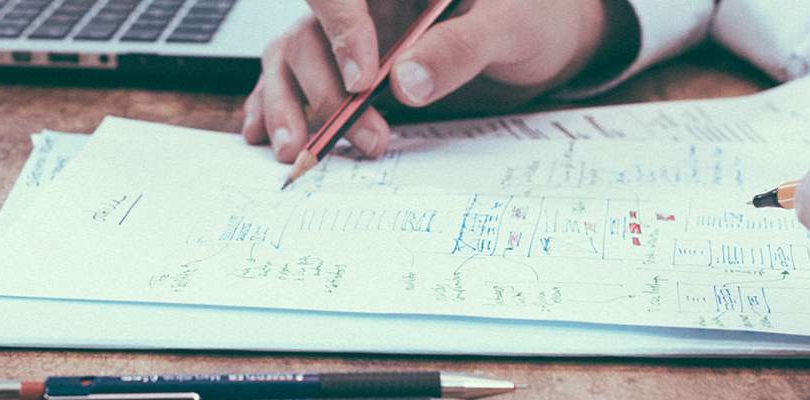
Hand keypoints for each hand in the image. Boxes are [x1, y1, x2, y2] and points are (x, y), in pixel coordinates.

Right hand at [241, 0, 628, 162]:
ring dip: (288, 104)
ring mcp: (352, 36)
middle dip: (322, 89)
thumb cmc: (535, 19)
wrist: (548, 41)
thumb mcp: (511, 27)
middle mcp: (367, 4)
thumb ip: (460, 49)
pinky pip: (294, 79)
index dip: (341, 29)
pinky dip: (273, 106)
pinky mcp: (348, 69)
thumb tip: (406, 80)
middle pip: (310, 33)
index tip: (362, 79)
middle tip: (354, 134)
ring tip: (296, 149)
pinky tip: (261, 133)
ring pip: (292, 56)